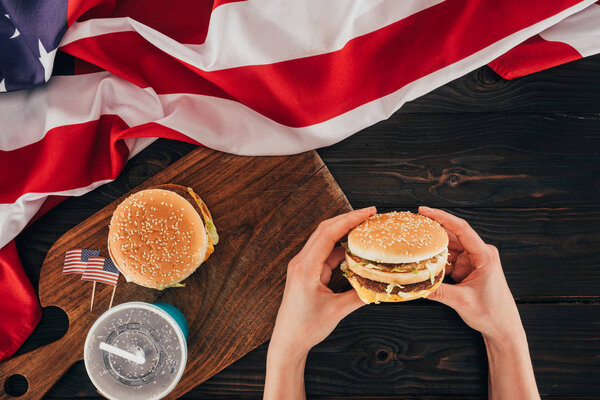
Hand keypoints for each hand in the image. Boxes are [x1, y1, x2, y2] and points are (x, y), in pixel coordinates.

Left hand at [264, 207, 375, 399]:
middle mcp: (301, 262)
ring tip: (365, 229)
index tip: (369, 212)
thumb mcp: (337, 311)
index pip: (328, 234)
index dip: (350, 220)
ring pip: (324, 240)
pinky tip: (355, 250)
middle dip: (348, 219)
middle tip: (371, 215)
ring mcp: (302, 266)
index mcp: (306, 268)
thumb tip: (381, 284)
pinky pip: (324, 253)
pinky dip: (340, 248)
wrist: (287, 341)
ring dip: (344, 233)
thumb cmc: (306, 328)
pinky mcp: (305, 272)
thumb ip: (360, 295)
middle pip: (325, 230)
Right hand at [419, 207, 539, 399]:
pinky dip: (437, 261)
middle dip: (433, 231)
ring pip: (449, 248)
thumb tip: (415, 285)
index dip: (442, 217)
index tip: (424, 211)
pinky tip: (424, 261)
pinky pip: (449, 260)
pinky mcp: (467, 269)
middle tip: (413, 225)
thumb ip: (437, 291)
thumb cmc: (492, 313)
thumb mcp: (461, 301)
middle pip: (453, 236)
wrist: (503, 328)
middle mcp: (480, 254)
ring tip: (414, 244)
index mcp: (484, 256)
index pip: (462, 229)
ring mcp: (473, 261)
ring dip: (433, 248)